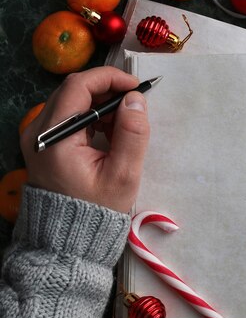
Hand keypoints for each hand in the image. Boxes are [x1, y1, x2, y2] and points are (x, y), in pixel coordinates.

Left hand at [20, 67, 149, 212]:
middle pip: (73, 90)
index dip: (110, 79)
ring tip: (124, 125)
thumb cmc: (98, 209)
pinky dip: (91, 116)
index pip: (78, 87)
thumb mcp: (123, 174)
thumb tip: (136, 99)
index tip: (136, 88)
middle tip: (134, 106)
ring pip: (71, 101)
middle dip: (107, 91)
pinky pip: (67, 115)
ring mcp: (37, 136)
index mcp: (54, 138)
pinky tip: (109, 132)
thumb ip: (132, 134)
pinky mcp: (42, 142)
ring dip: (101, 104)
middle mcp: (38, 131)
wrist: (68, 238)